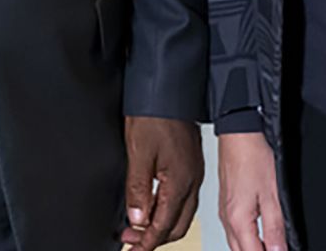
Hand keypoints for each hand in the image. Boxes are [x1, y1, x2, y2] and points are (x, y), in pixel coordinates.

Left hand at [120, 116, 201, 248]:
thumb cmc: (154, 115)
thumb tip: (138, 219)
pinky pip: (183, 199)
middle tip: (131, 242)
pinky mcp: (191, 166)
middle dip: (155, 238)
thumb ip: (138, 189)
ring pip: (181, 213)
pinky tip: (152, 205)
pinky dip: (167, 210)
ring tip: (137, 228)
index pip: (164, 225)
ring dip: (161, 225)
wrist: (169, 90)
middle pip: (177, 225)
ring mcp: (194, 174)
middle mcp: (192, 181)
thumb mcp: (138, 152)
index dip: (147, 243)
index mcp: (180, 181)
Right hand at [217, 132, 285, 250]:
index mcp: (238, 221)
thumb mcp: (273, 195)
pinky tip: (259, 237)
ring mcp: (224, 212)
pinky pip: (234, 231)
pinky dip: (246, 240)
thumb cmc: (253, 158)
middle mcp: (227, 219)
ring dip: (252, 249)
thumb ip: (276, 228)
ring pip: (236, 244)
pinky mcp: (226, 204)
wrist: (238, 134)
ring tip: (271, 247)